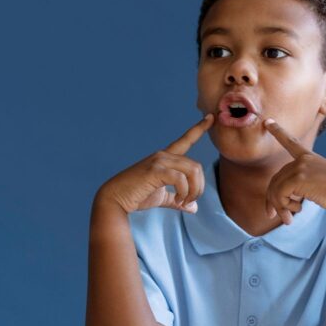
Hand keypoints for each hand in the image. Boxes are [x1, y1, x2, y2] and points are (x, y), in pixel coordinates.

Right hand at [96, 114, 214, 215]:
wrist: (114, 199)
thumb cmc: (135, 197)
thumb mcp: (160, 197)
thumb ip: (176, 199)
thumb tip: (193, 208)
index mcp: (165, 158)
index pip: (185, 140)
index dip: (198, 129)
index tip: (211, 118)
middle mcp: (163, 155)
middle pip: (196, 166)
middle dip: (199, 188)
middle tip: (188, 203)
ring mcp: (159, 161)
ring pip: (192, 171)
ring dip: (193, 191)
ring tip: (183, 203)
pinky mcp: (155, 170)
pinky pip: (181, 179)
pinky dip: (184, 192)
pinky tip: (178, 201)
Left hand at [263, 118, 325, 222]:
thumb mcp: (321, 186)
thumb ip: (301, 187)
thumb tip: (277, 203)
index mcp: (310, 158)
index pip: (291, 143)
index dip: (278, 132)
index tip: (267, 122)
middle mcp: (303, 160)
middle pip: (276, 179)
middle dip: (272, 199)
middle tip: (273, 216)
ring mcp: (301, 167)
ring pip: (275, 188)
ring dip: (279, 207)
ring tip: (288, 219)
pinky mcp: (299, 178)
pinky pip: (279, 194)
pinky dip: (283, 207)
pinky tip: (295, 213)